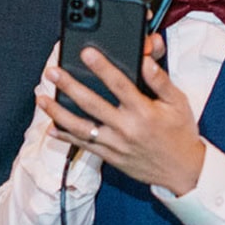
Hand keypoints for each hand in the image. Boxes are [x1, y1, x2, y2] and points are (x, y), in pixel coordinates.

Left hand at [39, 39, 205, 195]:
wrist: (183, 171)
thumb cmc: (180, 133)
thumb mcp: (178, 103)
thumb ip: (160, 81)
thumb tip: (145, 61)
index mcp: (143, 111)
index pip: (119, 85)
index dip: (102, 67)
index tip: (86, 53)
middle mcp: (126, 128)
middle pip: (92, 104)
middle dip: (69, 86)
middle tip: (52, 72)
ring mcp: (115, 144)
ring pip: (81, 127)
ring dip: (58, 113)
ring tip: (42, 99)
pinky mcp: (110, 157)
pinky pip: (84, 146)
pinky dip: (66, 136)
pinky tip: (52, 127)